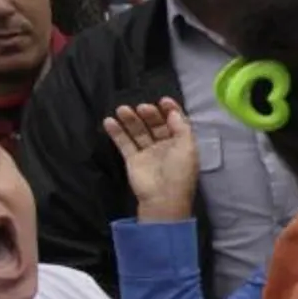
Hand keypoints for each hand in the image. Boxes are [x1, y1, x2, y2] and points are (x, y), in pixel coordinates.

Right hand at [104, 98, 197, 222]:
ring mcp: (148, 153)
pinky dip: (116, 132)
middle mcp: (164, 146)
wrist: (163, 198)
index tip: (163, 100)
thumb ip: (181, 127)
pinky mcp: (133, 160)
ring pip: (138, 132)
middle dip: (149, 114)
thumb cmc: (179, 172)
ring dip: (131, 120)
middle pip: (155, 125)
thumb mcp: (188, 147)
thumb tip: (173, 112)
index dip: (170, 110)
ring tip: (122, 109)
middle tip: (142, 107)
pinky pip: (124, 143)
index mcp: (181, 144)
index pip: (175, 122)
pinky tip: (109, 121)